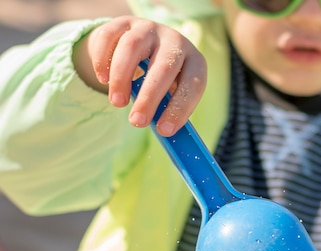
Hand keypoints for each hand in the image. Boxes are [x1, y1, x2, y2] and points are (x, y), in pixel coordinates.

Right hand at [72, 16, 206, 135]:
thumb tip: (164, 136)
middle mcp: (175, 41)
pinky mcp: (123, 22)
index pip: (192, 86)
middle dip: (149, 98)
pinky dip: (103, 59)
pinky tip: (103, 80)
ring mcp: (149, 29)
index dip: (179, 109)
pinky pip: (109, 37)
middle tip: (136, 122)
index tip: (163, 131)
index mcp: (195, 63)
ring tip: (117, 103)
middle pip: (163, 67)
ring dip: (122, 78)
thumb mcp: (174, 95)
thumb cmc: (166, 82)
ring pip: (132, 47)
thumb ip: (169, 111)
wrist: (147, 47)